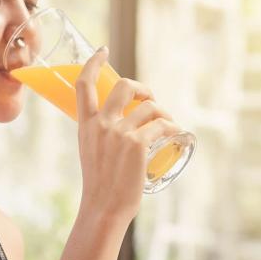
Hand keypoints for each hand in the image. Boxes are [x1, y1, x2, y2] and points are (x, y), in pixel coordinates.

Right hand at [73, 47, 179, 222]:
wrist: (103, 208)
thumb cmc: (100, 187)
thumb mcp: (91, 153)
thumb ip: (101, 137)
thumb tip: (121, 130)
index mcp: (85, 125)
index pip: (84, 84)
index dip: (94, 63)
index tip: (102, 50)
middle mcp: (101, 124)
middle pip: (124, 85)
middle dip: (143, 87)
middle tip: (150, 100)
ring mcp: (119, 132)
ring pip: (150, 106)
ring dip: (164, 112)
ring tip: (168, 125)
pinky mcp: (138, 144)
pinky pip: (162, 125)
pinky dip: (173, 128)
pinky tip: (176, 135)